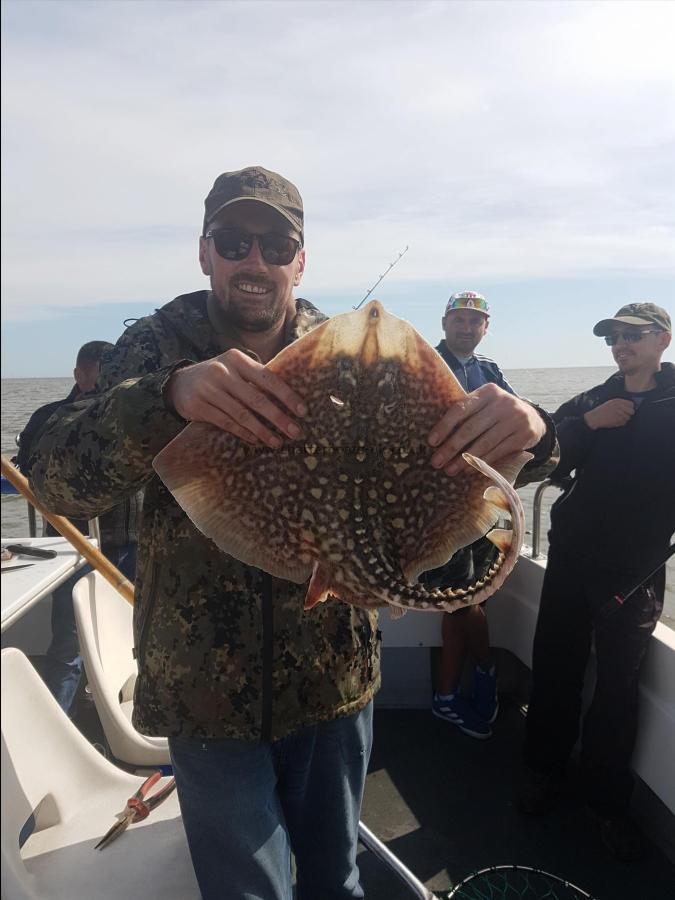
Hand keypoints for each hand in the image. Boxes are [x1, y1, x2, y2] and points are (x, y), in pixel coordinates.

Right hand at [164, 350, 307, 447]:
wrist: (178, 383)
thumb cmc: (217, 377)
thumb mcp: (235, 369)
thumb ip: (256, 379)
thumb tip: (290, 399)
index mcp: (237, 359)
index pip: (268, 378)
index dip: (287, 396)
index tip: (302, 411)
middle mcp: (223, 372)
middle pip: (257, 399)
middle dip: (279, 418)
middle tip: (295, 432)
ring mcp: (209, 389)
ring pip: (242, 414)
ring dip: (262, 431)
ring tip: (277, 442)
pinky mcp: (198, 406)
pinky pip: (226, 423)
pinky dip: (243, 433)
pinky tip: (256, 440)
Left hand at [427, 383, 545, 474]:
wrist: (533, 418)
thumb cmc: (498, 413)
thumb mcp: (485, 405)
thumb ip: (467, 412)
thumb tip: (437, 435)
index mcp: (488, 392)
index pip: (461, 408)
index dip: (444, 426)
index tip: (431, 441)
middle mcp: (503, 402)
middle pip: (471, 428)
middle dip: (451, 447)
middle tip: (436, 461)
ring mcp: (516, 418)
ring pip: (484, 443)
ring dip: (464, 459)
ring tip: (450, 469)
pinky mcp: (524, 435)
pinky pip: (498, 452)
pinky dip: (482, 462)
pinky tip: (469, 469)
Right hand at [583, 398, 634, 430]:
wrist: (594, 418)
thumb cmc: (601, 410)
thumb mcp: (610, 403)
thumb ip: (619, 403)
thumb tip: (629, 406)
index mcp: (618, 401)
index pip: (631, 404)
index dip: (630, 407)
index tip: (628, 409)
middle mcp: (620, 407)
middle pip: (632, 411)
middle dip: (629, 413)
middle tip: (625, 415)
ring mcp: (619, 414)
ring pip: (628, 418)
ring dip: (624, 419)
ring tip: (618, 418)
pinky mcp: (618, 421)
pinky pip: (624, 422)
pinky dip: (621, 423)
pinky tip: (615, 421)